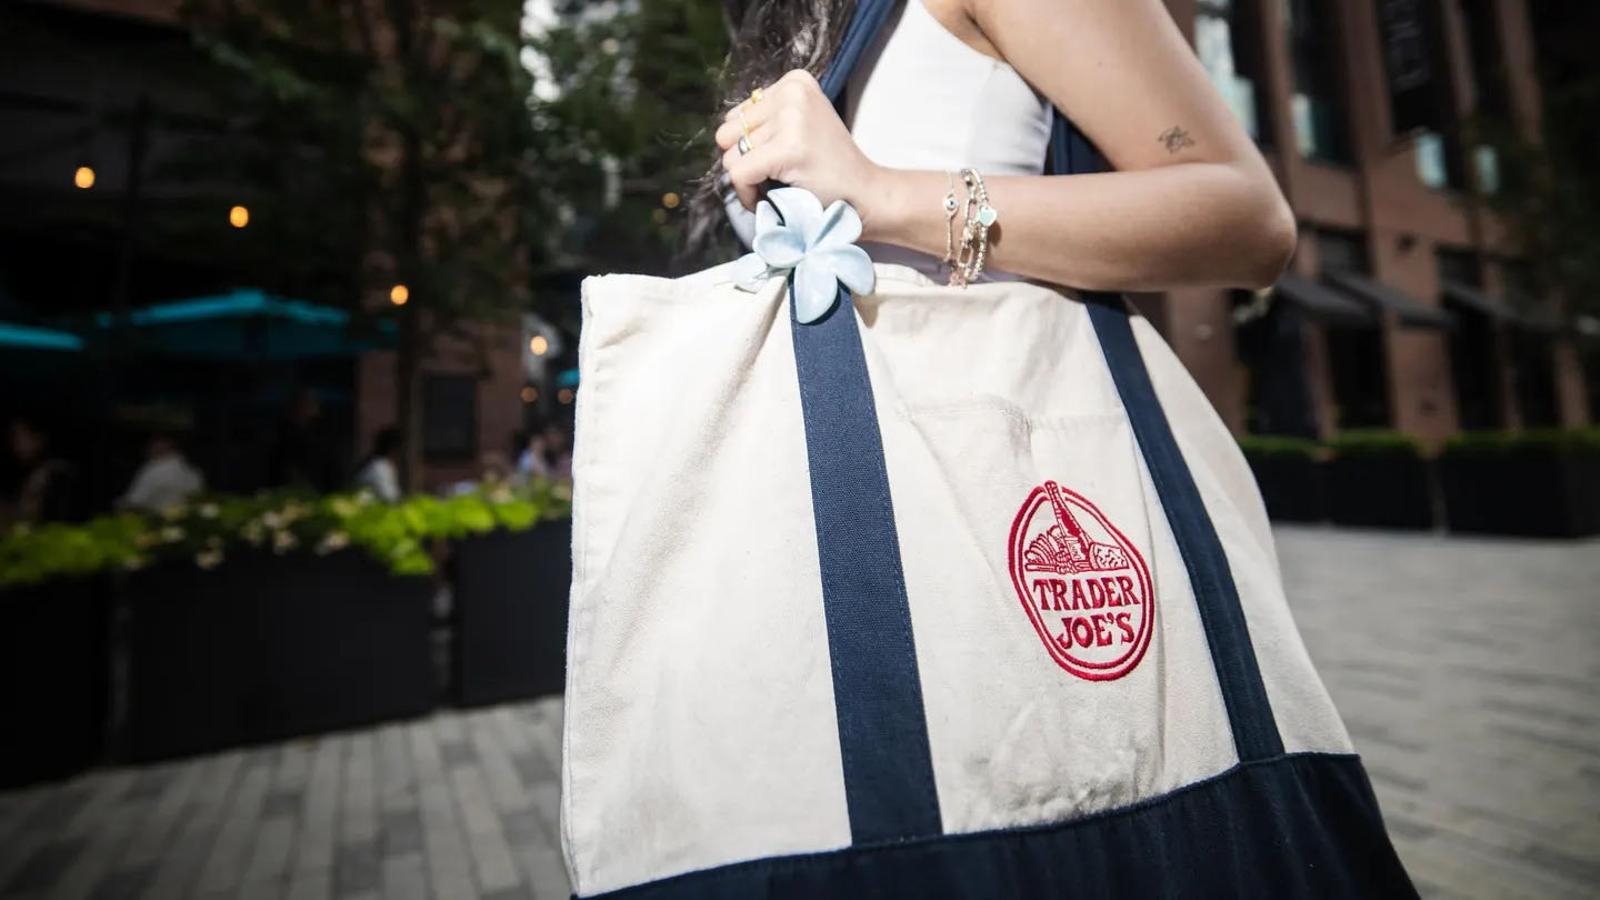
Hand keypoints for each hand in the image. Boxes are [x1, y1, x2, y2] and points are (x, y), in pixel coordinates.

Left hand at [714, 69, 883, 218]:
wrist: (865, 195)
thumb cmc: (829, 167)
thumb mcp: (801, 124)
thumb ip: (767, 118)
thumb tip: (722, 132)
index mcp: (795, 81)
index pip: (738, 115)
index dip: (750, 146)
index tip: (778, 160)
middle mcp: (793, 92)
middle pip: (728, 133)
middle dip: (745, 160)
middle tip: (775, 175)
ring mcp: (792, 118)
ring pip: (730, 156)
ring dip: (748, 180)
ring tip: (777, 185)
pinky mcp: (788, 148)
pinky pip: (738, 174)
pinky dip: (747, 194)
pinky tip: (770, 198)